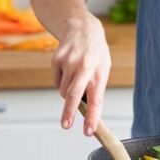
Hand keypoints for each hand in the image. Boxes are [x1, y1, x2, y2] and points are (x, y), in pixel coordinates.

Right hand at [51, 13, 110, 135]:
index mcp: (99, 72)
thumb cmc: (96, 54)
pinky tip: (68, 69)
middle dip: (69, 113)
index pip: (96, 99)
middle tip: (66, 125)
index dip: (92, 117)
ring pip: (63, 91)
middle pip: (74, 95)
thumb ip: (95, 88)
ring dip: (67, 94)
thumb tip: (85, 110)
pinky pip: (56, 81)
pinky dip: (61, 82)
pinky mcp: (56, 60)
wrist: (82, 29)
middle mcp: (83, 67)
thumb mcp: (103, 68)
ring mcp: (68, 63)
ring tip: (75, 80)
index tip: (88, 131)